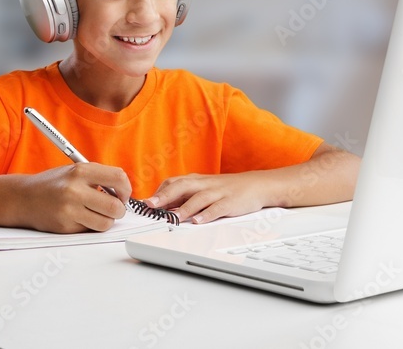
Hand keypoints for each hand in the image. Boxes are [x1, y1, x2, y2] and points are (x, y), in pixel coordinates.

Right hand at [14, 163, 131, 233]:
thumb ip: (98, 177)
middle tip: (114, 209)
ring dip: (106, 221)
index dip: (126, 189)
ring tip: (96, 213)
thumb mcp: (74, 170)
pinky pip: (89, 230)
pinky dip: (89, 226)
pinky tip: (78, 217)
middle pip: (115, 206)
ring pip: (105, 223)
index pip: (118, 178)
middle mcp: (75, 190)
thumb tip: (124, 191)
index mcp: (80, 171)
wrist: (23, 198)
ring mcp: (69, 210)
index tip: (123, 194)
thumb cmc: (53, 184)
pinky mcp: (65, 226)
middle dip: (119, 210)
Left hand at [146, 172, 269, 223]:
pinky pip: (218, 208)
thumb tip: (163, 207)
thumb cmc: (227, 189)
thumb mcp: (205, 188)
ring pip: (198, 197)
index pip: (173, 182)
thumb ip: (186, 196)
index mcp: (197, 180)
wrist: (257, 185)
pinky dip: (207, 214)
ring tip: (173, 217)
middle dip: (165, 196)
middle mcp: (205, 184)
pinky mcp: (231, 202)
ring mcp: (218, 193)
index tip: (144, 203)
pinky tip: (198, 222)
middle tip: (151, 206)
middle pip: (182, 186)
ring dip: (184, 207)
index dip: (158, 192)